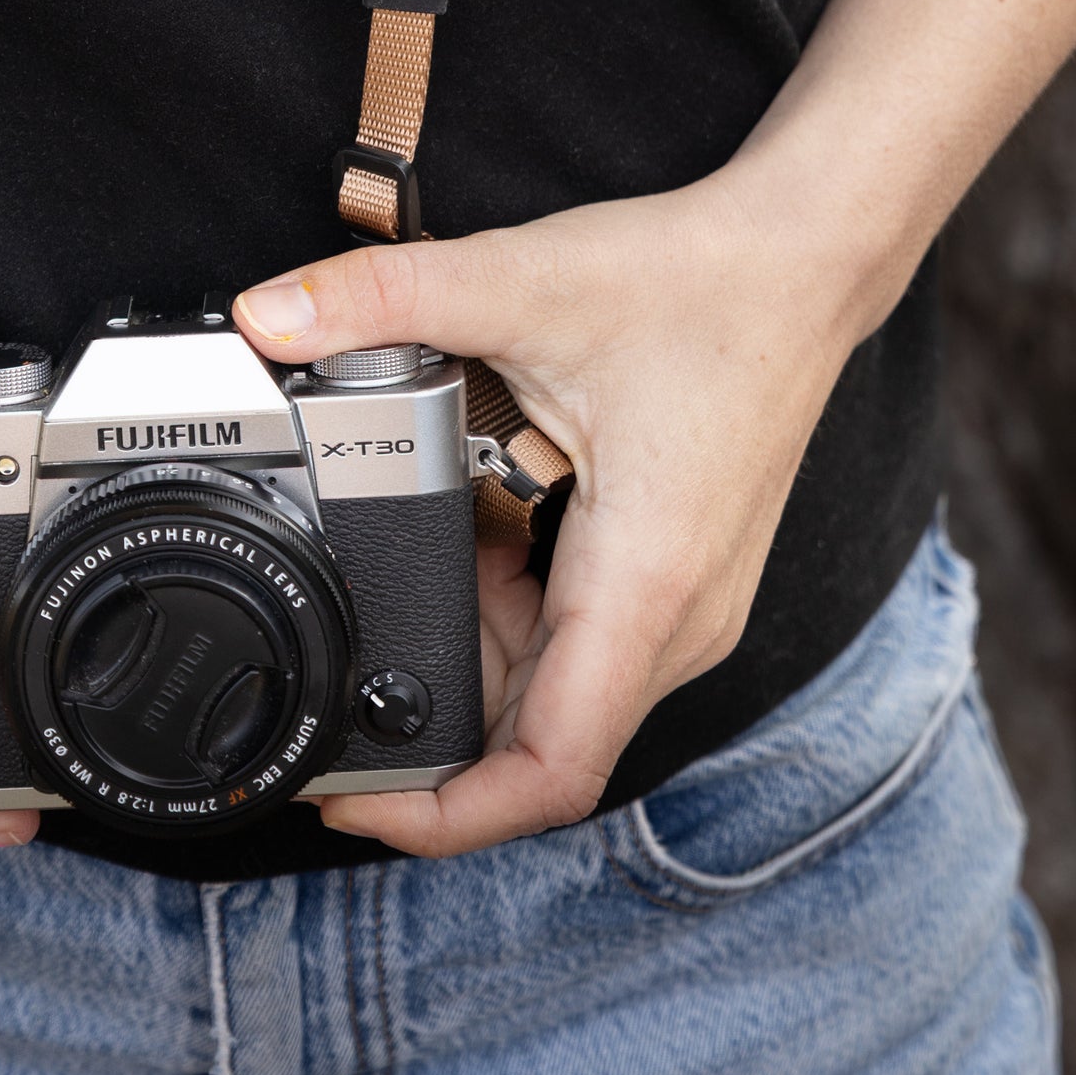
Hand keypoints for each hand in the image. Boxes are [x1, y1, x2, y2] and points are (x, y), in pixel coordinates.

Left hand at [234, 166, 870, 854]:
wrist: (806, 258)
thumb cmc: (702, 283)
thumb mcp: (521, 280)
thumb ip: (384, 297)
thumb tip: (270, 315)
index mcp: (645, 586)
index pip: (549, 771)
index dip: (444, 816)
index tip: (351, 802)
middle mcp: (677, 620)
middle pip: (535, 737)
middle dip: (426, 724)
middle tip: (326, 682)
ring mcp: (684, 603)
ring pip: (553, 684)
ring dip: (463, 646)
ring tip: (387, 573)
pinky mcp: (675, 573)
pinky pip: (578, 633)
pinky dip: (504, 603)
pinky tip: (461, 529)